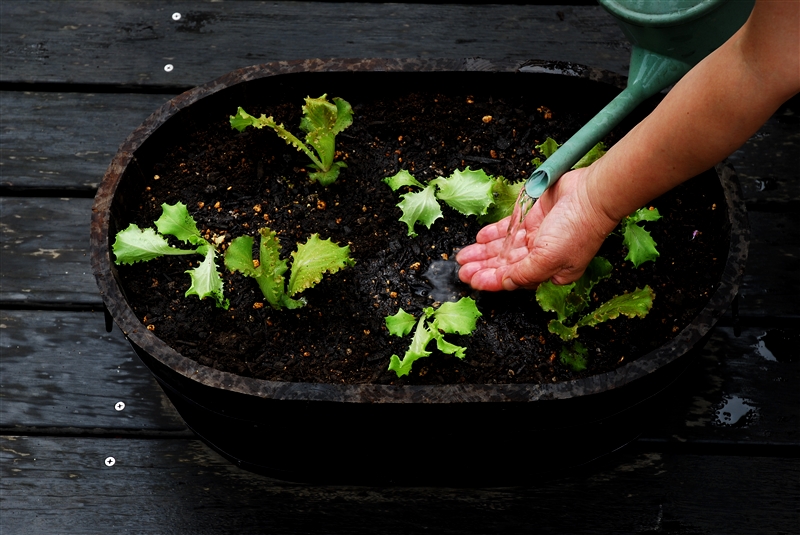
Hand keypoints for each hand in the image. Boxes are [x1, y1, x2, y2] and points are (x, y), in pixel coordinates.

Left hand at [456, 167, 618, 290]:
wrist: (591, 194)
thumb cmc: (578, 229)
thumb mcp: (548, 259)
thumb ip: (524, 274)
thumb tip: (506, 283)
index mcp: (551, 271)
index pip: (515, 279)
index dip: (492, 281)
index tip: (473, 282)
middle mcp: (542, 255)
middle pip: (506, 264)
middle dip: (482, 268)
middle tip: (461, 271)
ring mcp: (537, 234)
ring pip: (503, 247)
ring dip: (483, 252)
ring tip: (463, 257)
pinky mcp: (532, 216)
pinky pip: (508, 228)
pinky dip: (493, 234)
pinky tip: (479, 239)